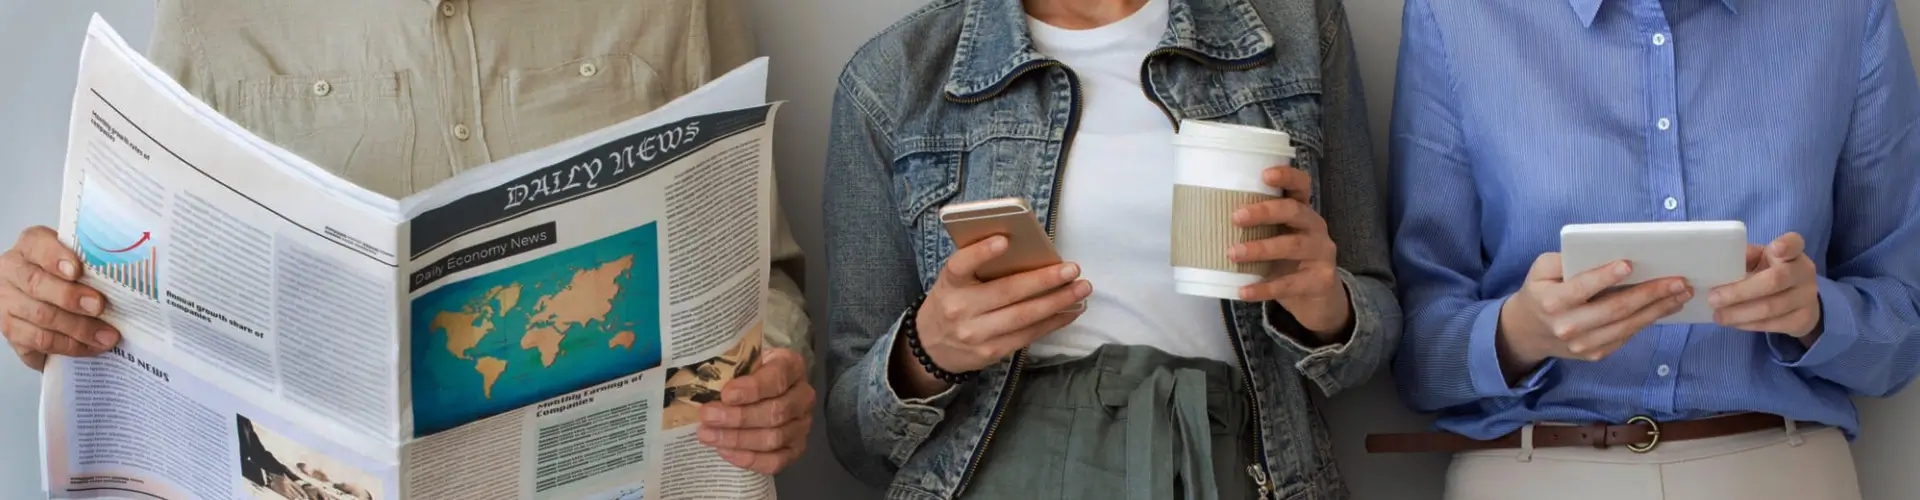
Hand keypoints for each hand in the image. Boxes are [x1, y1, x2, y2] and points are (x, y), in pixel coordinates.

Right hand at [0, 226, 118, 370]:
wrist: (46, 301)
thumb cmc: (68, 277)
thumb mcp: (80, 261)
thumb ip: (94, 264)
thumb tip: (131, 276)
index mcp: (30, 246)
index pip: (36, 244)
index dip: (55, 257)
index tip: (77, 270)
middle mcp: (12, 271)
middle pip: (36, 283)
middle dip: (70, 297)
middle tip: (99, 306)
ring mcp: (6, 302)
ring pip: (39, 316)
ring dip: (77, 328)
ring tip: (107, 335)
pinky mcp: (11, 330)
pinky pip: (39, 341)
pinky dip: (69, 346)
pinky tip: (91, 347)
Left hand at [697, 348, 812, 474]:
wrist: (761, 387)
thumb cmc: (748, 372)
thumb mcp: (742, 361)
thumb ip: (729, 369)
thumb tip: (701, 386)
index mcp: (791, 366)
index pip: (777, 378)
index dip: (752, 389)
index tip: (725, 395)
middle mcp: (803, 396)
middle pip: (776, 412)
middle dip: (738, 418)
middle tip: (707, 417)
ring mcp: (802, 425)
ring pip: (774, 438)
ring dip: (737, 439)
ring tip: (708, 435)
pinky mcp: (795, 449)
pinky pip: (776, 461)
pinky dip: (749, 459)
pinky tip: (724, 451)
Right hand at [896, 236, 1089, 396]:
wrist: (931, 346)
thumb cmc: (952, 302)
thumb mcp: (955, 282)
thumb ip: (979, 268)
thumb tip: (1026, 251)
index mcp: (949, 284)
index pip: (960, 265)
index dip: (981, 252)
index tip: (1004, 240)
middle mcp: (960, 310)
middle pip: (1007, 292)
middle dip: (1044, 280)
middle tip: (1072, 269)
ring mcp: (976, 335)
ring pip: (1023, 316)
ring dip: (1057, 302)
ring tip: (1081, 289)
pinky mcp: (991, 352)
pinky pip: (1028, 335)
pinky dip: (1053, 322)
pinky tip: (1070, 310)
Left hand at [1228, 166, 1349, 336]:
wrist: (1319, 298)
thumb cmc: (1287, 261)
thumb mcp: (1276, 239)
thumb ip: (1255, 229)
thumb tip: (1205, 221)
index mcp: (1302, 211)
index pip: (1301, 185)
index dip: (1287, 176)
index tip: (1264, 174)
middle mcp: (1315, 227)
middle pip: (1294, 211)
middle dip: (1265, 211)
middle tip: (1236, 218)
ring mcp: (1321, 253)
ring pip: (1293, 246)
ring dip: (1261, 249)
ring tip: (1233, 254)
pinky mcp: (1320, 280)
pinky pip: (1289, 284)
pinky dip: (1264, 288)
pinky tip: (1243, 291)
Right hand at [1496, 254, 1692, 374]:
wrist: (1529, 331)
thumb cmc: (1541, 291)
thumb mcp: (1541, 269)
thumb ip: (1565, 259)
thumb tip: (1602, 252)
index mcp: (1551, 302)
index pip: (1581, 288)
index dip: (1604, 276)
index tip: (1629, 264)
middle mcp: (1567, 327)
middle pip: (1614, 309)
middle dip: (1649, 293)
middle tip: (1678, 281)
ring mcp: (1583, 344)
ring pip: (1627, 325)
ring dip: (1658, 309)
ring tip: (1681, 293)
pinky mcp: (1596, 353)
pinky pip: (1627, 335)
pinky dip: (1649, 320)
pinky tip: (1666, 306)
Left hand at [1709, 232, 1820, 338]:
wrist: (1799, 302)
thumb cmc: (1771, 273)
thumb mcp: (1761, 260)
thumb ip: (1745, 257)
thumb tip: (1720, 263)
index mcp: (1792, 253)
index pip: (1794, 243)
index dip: (1786, 245)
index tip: (1775, 248)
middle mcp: (1804, 273)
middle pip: (1774, 281)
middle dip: (1739, 292)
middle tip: (1713, 298)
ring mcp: (1807, 297)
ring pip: (1770, 308)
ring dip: (1739, 313)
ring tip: (1717, 315)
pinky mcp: (1803, 319)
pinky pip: (1772, 324)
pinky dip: (1748, 324)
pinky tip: (1733, 322)